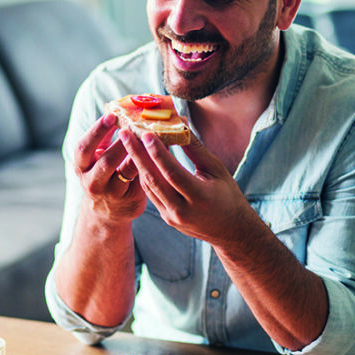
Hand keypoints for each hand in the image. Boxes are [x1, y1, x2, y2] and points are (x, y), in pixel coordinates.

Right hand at [74, 114, 147, 222]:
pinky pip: (140, 179)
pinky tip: (158, 150)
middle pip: (105, 161)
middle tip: (135, 126)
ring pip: (124, 172)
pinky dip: (149, 162)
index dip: (97, 130)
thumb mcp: (98, 157)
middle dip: (121, 142)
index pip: (84, 147)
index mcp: (81, 165)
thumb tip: (121, 111)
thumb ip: (106, 139)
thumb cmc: (105, 175)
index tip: (112, 115)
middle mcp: (91, 181)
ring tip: (148, 136)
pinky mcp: (128, 200)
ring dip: (137, 153)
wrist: (107, 211)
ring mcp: (110, 193)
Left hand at [119, 129, 252, 244]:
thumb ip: (196, 149)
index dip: (158, 153)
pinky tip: (138, 158)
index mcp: (200, 197)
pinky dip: (144, 174)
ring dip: (137, 163)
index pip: (173, 172)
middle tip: (124, 134)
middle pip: (154, 179)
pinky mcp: (166, 218)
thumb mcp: (216, 170)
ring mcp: (172, 216)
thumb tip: (180, 124)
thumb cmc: (227, 195)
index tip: (146, 133)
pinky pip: (151, 194)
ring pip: (149, 186)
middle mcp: (182, 210)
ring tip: (128, 142)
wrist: (230, 231)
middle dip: (137, 154)